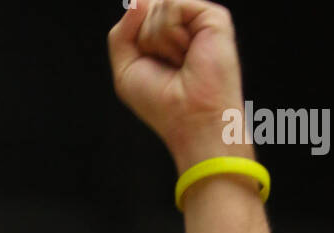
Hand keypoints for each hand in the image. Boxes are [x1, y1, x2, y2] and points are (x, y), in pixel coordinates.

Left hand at [108, 0, 246, 172]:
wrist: (190, 119)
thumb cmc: (162, 103)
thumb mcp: (126, 69)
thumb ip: (121, 32)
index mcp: (167, 35)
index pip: (138, 12)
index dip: (135, 38)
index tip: (152, 66)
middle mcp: (184, 24)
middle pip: (146, 7)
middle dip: (145, 40)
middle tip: (168, 66)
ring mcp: (199, 19)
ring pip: (158, 5)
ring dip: (158, 41)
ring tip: (180, 62)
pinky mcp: (213, 16)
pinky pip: (173, 4)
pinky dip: (171, 33)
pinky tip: (188, 53)